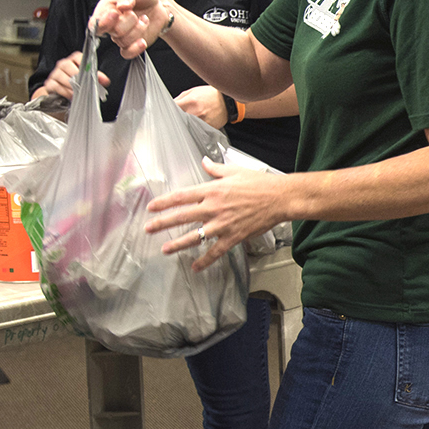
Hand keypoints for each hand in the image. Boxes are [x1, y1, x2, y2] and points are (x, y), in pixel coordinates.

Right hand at [40, 51, 106, 100]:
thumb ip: (96, 79)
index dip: (85, 64)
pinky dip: (65, 92)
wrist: (62, 96)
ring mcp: (55, 73)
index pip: (78, 57)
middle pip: (68, 66)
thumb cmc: (76, 85)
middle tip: (84, 86)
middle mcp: (63, 64)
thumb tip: (106, 80)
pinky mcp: (49, 83)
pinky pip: (56, 86)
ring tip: (78, 93)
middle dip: (77, 77)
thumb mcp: (87, 81)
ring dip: (71, 86)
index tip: (91, 74)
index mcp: (74, 61)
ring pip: (62, 77)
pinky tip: (71, 97)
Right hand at [88, 0, 169, 58]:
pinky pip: (127, 53)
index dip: (104, 21)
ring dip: (138, 30)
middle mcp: (111, 24)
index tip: (116, 13)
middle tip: (134, 13)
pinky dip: (135, 49)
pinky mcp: (130, 44)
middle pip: (113, 31)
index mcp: (106, 9)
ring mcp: (120, 35)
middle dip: (128, 22)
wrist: (158, 5)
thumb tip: (122, 6)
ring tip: (144, 19)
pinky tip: (143, 41)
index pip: (95, 22)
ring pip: (123, 41)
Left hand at [146, 158, 292, 271]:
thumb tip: (204, 161)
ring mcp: (223, 224)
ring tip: (165, 249)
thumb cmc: (260, 183)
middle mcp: (214, 207)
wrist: (279, 198)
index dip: (164, 202)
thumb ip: (216, 169)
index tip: (151, 207)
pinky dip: (205, 260)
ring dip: (178, 243)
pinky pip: (216, 251)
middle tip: (148, 229)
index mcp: (212, 190)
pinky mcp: (233, 236)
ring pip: (195, 236)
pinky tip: (195, 267)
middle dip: (163, 223)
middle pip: (182, 216)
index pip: (182, 196)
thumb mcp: (235, 171)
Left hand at [176, 86, 228, 127]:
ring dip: (187, 121)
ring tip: (195, 115)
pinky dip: (195, 125)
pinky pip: (196, 129)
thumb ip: (180, 98)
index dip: (170, 110)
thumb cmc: (211, 95)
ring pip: (186, 125)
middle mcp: (195, 113)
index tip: (171, 110)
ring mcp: (201, 122)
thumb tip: (171, 105)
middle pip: (179, 119)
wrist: (227, 102)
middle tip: (184, 112)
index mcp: (191, 102)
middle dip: (179, 116)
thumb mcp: (193, 91)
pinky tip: (200, 119)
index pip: (173, 109)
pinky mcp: (206, 129)